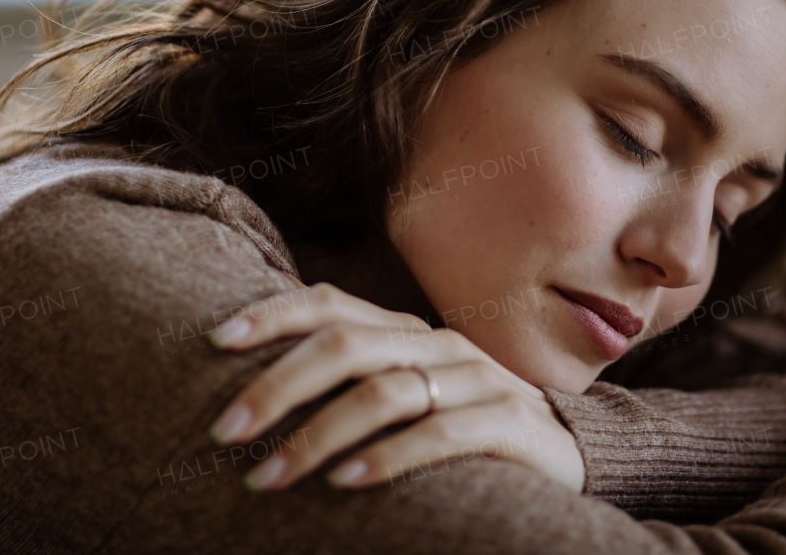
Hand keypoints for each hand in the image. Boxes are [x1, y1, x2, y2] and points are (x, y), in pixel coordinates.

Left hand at [205, 282, 584, 492]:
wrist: (567, 450)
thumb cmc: (464, 425)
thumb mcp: (408, 393)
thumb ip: (353, 382)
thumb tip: (258, 392)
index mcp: (406, 330)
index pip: (332, 304)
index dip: (273, 315)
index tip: (217, 340)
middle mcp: (436, 344)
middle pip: (345, 348)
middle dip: (276, 387)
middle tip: (225, 430)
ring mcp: (474, 379)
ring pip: (383, 394)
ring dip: (316, 437)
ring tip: (268, 477)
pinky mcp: (505, 423)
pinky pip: (437, 435)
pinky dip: (385, 458)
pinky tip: (344, 482)